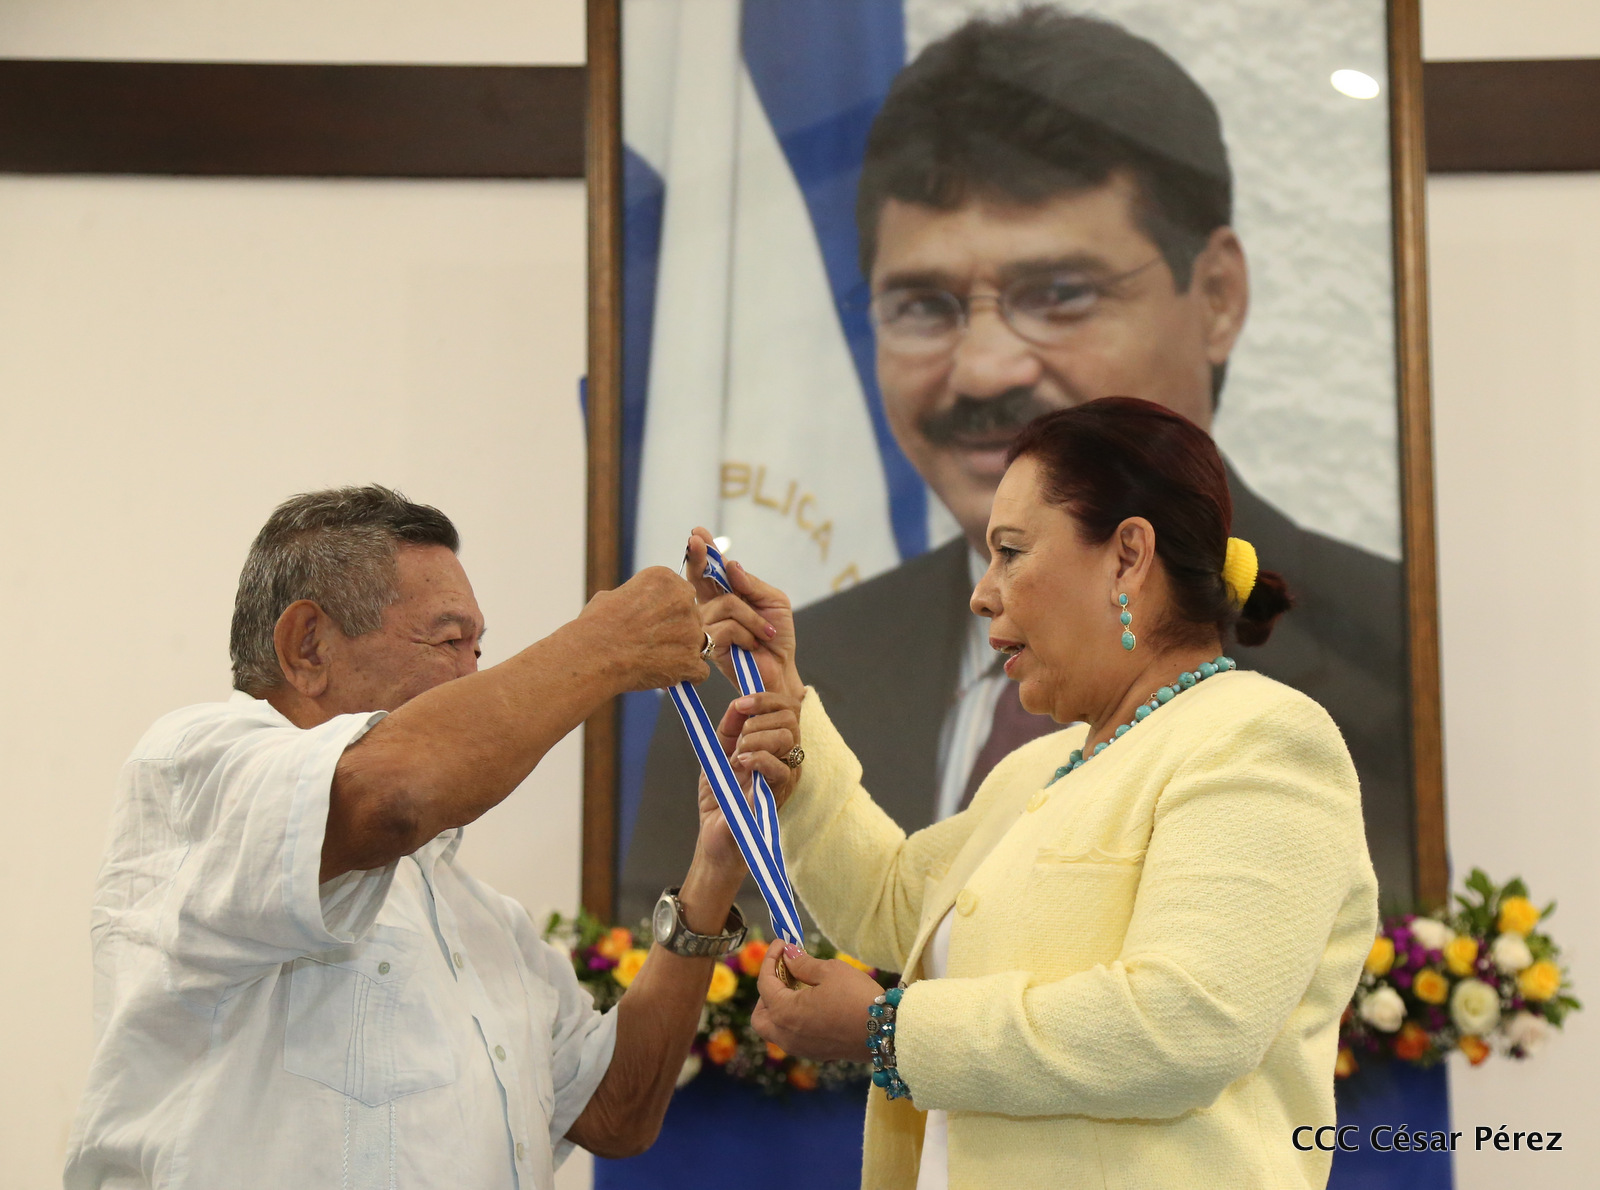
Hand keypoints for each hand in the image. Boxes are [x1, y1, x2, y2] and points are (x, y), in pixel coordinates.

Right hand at [580, 566, 707, 692]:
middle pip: (691, 616)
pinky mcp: (691, 661)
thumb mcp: (612, 596)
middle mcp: (684, 601)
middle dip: (677, 629)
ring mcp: (691, 632)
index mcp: (666, 580)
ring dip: (683, 651)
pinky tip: (668, 676)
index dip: (665, 610)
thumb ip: (635, 598)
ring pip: (698, 642)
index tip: (650, 620)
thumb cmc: (597, 626)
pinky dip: (686, 675)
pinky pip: (699, 670)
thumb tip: (634, 606)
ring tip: (658, 661)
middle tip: (653, 642)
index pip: (678, 593)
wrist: (595, 655)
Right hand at [684, 528, 802, 699]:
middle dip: (700, 558)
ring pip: (724, 603)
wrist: (780, 668)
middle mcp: (713, 607)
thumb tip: (732, 566)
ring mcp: (708, 626)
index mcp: (727, 594)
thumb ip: (753, 584)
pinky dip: (747, 633)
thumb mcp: (773, 602)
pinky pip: (726, 626)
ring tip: (765, 633)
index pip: (712, 569)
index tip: (698, 533)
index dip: (705, 551)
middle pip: (699, 578)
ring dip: (751, 617)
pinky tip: (752, 644)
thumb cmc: (776, 636)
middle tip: (696, 540)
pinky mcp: (709, 645)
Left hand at [692, 687, 802, 879]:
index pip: (788, 707)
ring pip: (788, 737)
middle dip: (759, 716)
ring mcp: (786, 775)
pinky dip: (758, 758)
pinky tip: (740, 763)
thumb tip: (738, 702)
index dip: (766, 698)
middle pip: (791, 716)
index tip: (740, 704)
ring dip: (757, 737)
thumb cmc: (721, 795)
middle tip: (739, 736)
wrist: (714, 833)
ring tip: (737, 754)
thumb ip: (730, 726)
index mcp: (775, 743)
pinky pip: (781, 769)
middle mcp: (786, 756)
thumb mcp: (719, 752)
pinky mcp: (778, 795)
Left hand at [751, 943, 882, 1061]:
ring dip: (776, 1010)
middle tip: (783, 973)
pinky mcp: (815, 1054)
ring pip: (774, 1031)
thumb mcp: (830, 971)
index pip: (765, 983)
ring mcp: (800, 1048)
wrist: (885, 1032)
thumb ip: (803, 964)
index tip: (781, 944)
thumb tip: (788, 956)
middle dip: (766, 992)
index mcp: (785, 1013)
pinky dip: (791, 1022)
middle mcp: (786, 1035)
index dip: (769, 959)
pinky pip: (791, 1038)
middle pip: (760, 1016)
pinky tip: (809, 1007)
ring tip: (796, 989)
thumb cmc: (857, 997)